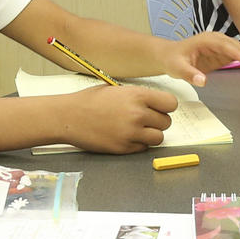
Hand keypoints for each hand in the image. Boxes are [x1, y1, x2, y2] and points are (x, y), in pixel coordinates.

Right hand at [54, 84, 177, 153]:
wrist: (68, 116)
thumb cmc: (89, 101)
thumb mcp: (117, 90)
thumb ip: (138, 97)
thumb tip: (156, 104)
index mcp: (137, 96)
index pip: (170, 104)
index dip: (166, 107)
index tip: (160, 108)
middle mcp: (137, 114)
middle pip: (166, 122)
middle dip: (158, 121)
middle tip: (144, 120)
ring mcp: (131, 133)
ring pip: (158, 138)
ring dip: (151, 135)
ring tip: (137, 129)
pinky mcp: (123, 148)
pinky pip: (143, 148)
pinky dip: (138, 144)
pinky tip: (125, 136)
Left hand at [156, 32, 239, 85]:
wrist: (170, 55)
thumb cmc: (173, 59)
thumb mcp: (177, 68)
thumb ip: (190, 74)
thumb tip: (202, 81)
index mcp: (207, 39)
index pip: (226, 46)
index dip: (238, 53)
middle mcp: (217, 40)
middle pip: (238, 47)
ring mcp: (222, 46)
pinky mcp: (224, 54)